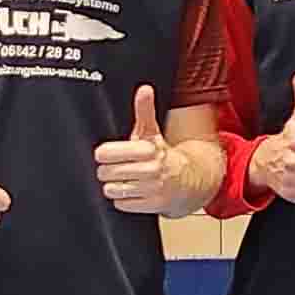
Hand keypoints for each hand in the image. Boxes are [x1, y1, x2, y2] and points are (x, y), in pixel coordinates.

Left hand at [93, 86, 179, 213]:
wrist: (190, 180)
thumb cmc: (163, 155)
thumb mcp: (152, 132)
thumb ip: (144, 110)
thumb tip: (144, 89)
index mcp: (148, 149)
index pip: (106, 153)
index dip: (104, 154)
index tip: (107, 154)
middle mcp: (152, 169)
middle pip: (106, 173)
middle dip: (107, 171)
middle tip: (115, 168)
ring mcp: (152, 188)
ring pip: (112, 189)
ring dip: (114, 186)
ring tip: (123, 180)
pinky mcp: (152, 205)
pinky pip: (121, 204)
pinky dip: (123, 200)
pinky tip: (131, 192)